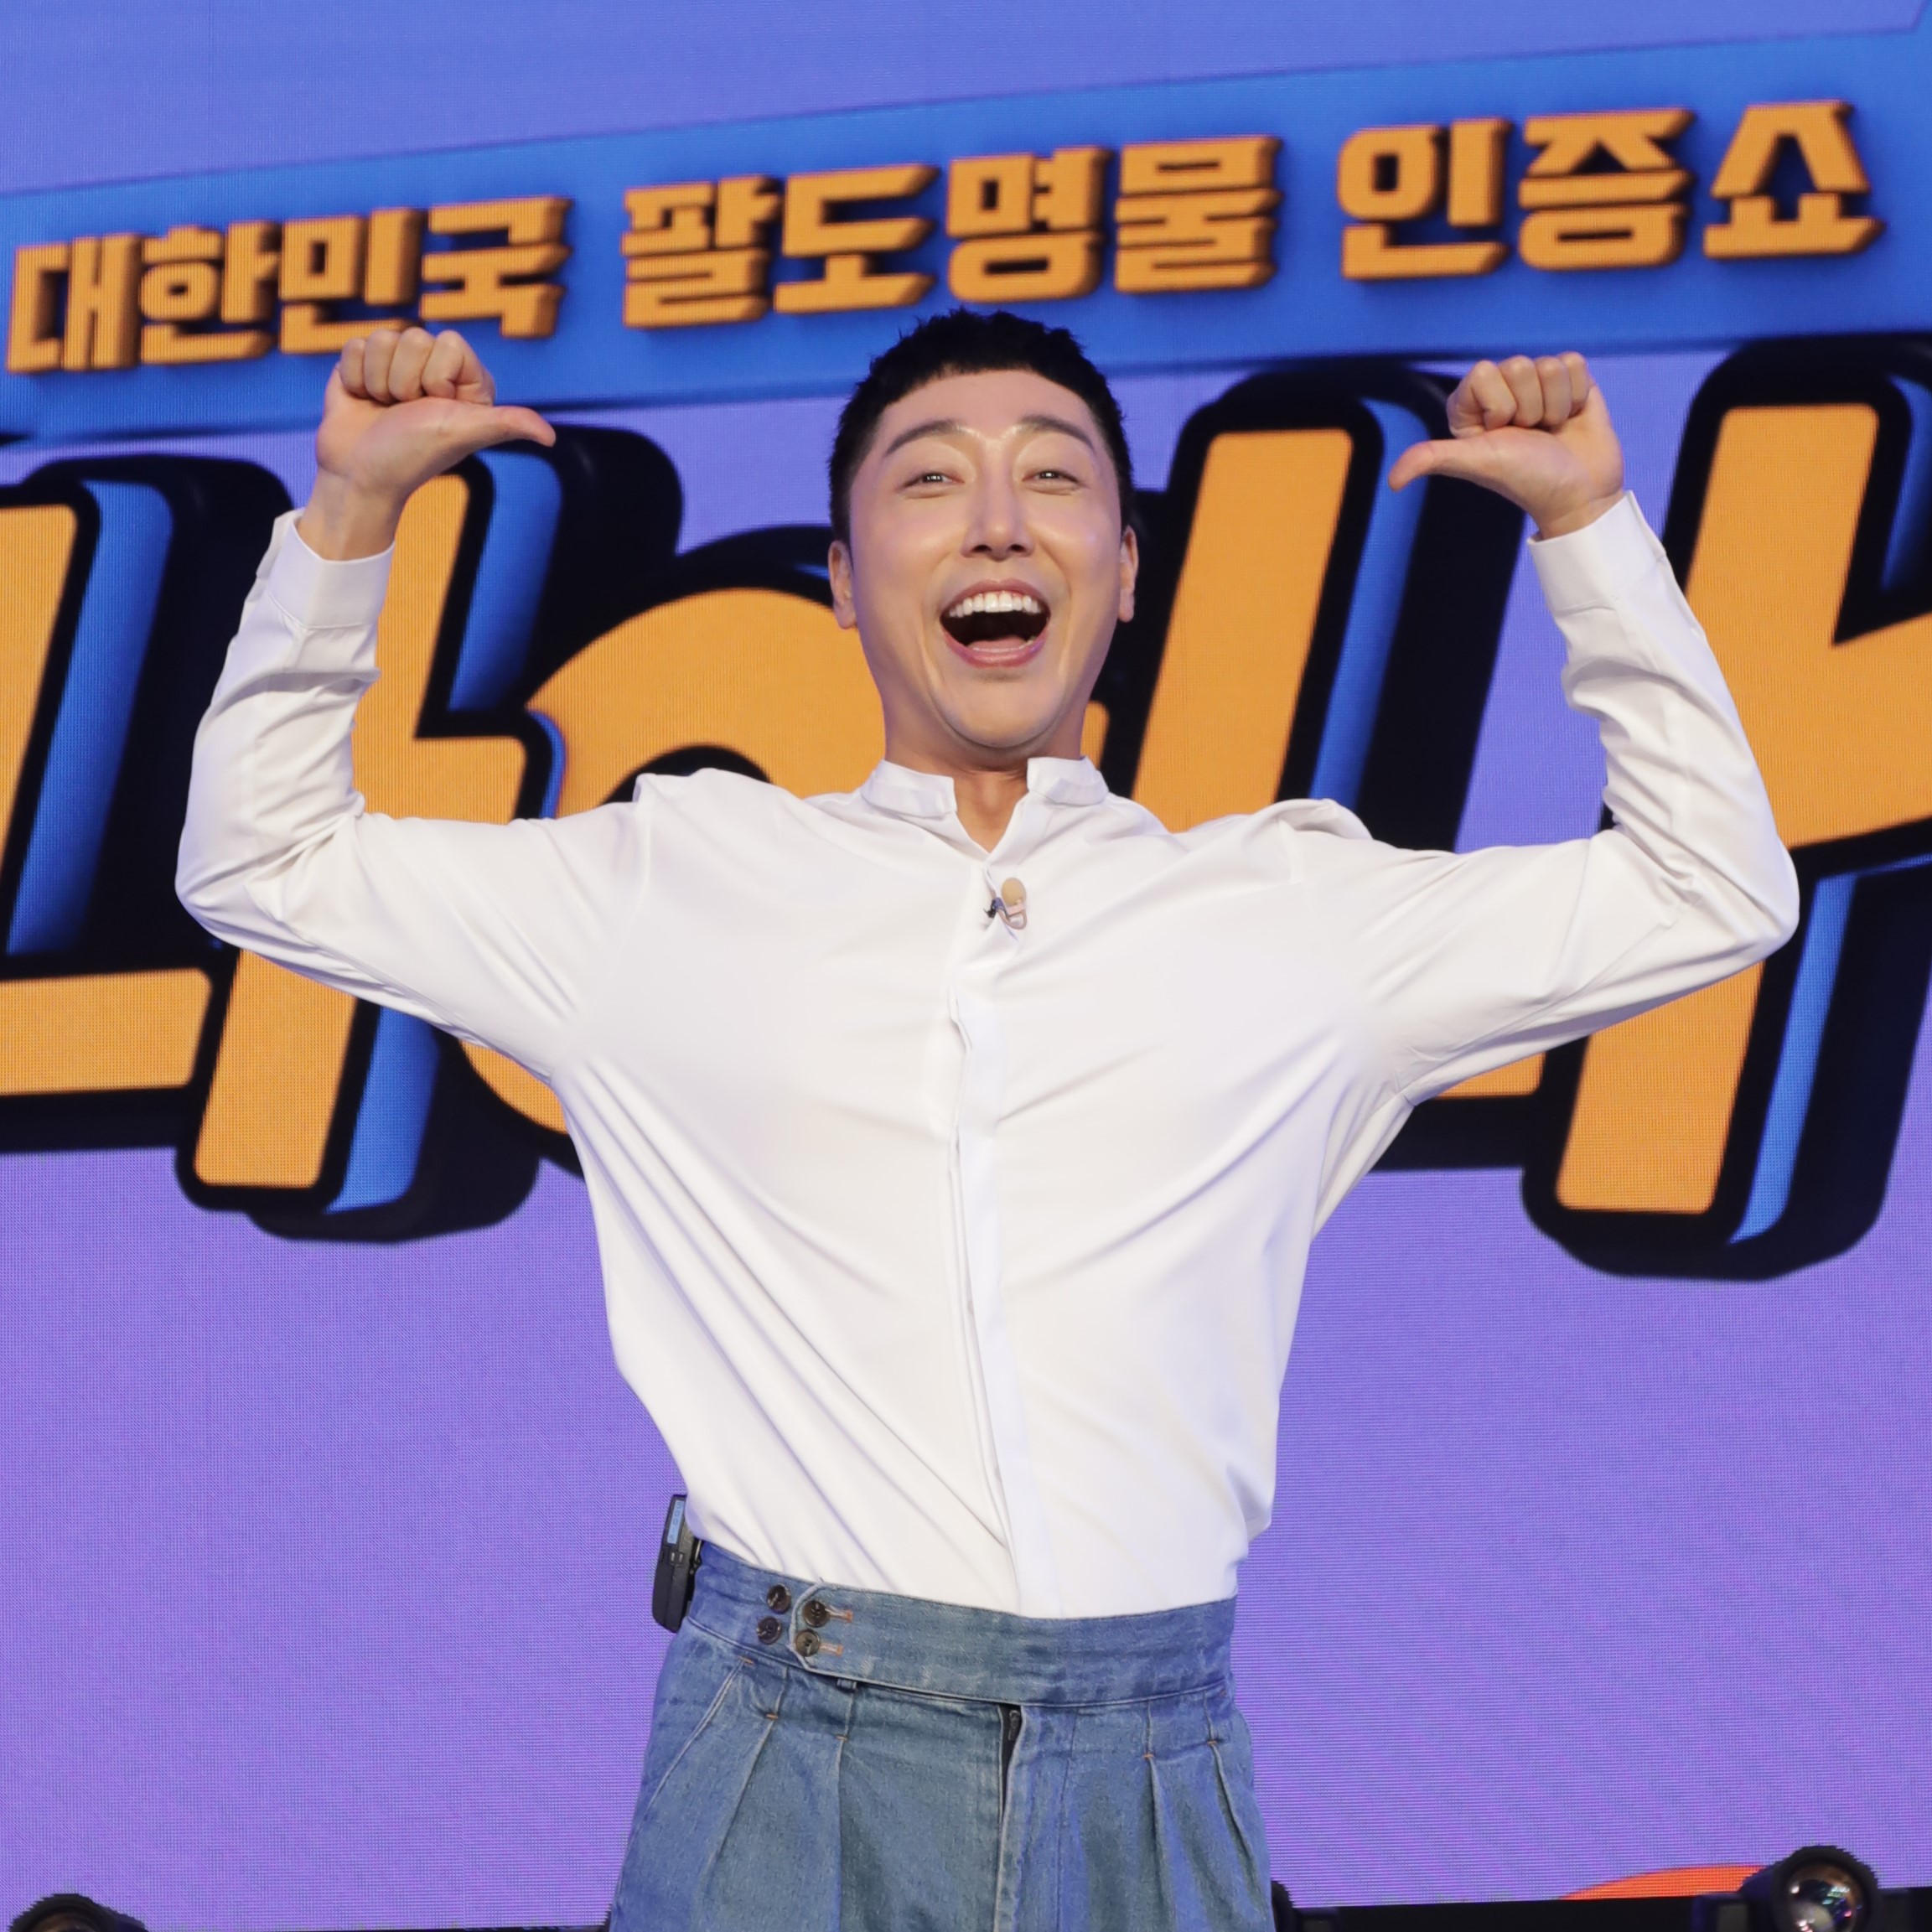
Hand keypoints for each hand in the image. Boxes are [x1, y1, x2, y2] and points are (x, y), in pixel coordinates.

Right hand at [297, 327, 554, 558]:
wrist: (361, 475)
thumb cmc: (414, 456)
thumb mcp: (464, 435)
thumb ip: (506, 424)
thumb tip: (549, 438)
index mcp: (466, 379)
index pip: (449, 342)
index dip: (437, 377)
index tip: (436, 408)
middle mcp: (434, 367)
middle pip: (413, 337)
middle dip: (404, 382)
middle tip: (407, 412)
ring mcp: (398, 364)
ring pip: (382, 338)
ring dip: (378, 381)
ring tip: (386, 409)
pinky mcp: (364, 364)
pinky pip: (356, 345)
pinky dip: (355, 379)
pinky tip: (365, 402)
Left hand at [1387, 352, 1623, 539]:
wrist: (1579, 495)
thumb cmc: (1525, 480)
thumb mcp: (1477, 464)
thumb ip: (1432, 459)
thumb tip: (1392, 481)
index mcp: (1470, 404)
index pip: (1484, 371)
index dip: (1498, 406)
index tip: (1501, 434)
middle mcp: (1500, 389)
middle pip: (1519, 365)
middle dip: (1529, 407)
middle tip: (1530, 436)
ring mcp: (1536, 384)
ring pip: (1549, 365)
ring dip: (1554, 405)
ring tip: (1550, 430)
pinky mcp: (1569, 381)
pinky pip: (1574, 364)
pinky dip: (1576, 397)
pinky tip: (1569, 419)